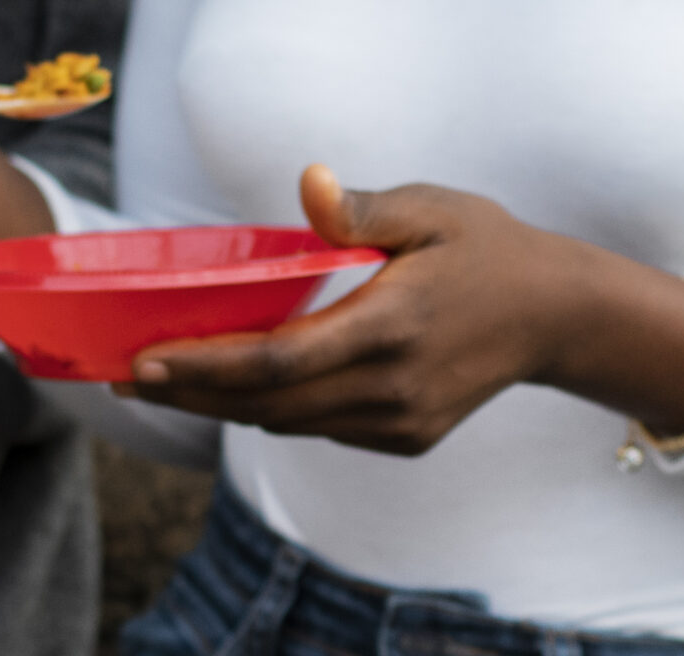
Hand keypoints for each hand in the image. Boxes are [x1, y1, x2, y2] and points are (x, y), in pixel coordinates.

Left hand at [124, 167, 683, 456]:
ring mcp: (399, 424)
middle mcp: (391, 389)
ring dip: (229, 406)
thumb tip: (309, 186)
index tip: (145, 364)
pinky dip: (280, 409)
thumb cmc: (486, 248)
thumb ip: (363, 210)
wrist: (553, 317)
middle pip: (269, 405)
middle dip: (195, 394)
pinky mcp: (404, 440)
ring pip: (290, 424)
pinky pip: (322, 429)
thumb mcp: (433, 210)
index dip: (206, 369)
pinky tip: (247, 388)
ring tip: (171, 383)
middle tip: (130, 379)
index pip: (279, 362)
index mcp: (391, 328)